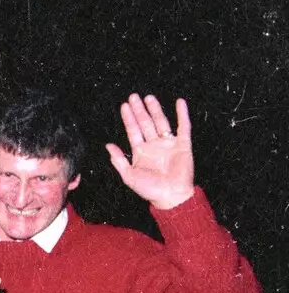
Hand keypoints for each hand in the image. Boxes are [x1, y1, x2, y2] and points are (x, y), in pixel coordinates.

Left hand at [105, 94, 195, 209]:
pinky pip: (183, 126)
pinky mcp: (183, 145)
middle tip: (134, 96)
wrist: (170, 196)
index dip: (128, 118)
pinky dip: (182, 114)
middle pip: (145, 123)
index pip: (133, 130)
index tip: (124, 106)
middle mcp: (154, 145)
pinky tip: (179, 102)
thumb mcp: (129, 175)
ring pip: (161, 122)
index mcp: (141, 152)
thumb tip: (108, 146)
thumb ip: (118, 160)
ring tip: (149, 97)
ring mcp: (168, 144)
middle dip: (139, 110)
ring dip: (155, 109)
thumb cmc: (149, 189)